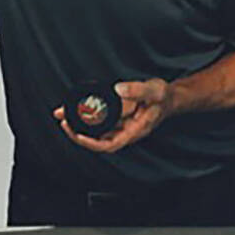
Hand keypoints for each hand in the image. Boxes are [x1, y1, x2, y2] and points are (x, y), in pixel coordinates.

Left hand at [51, 78, 173, 153]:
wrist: (169, 98)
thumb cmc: (163, 97)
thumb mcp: (154, 90)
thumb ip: (138, 90)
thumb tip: (118, 89)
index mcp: (135, 130)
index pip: (110, 144)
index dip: (92, 143)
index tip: (78, 135)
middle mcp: (126, 131)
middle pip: (99, 141)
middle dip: (78, 134)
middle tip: (64, 121)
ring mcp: (121, 126)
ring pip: (97, 132)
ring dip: (79, 126)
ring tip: (64, 114)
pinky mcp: (118, 118)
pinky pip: (100, 122)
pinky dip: (87, 117)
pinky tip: (77, 110)